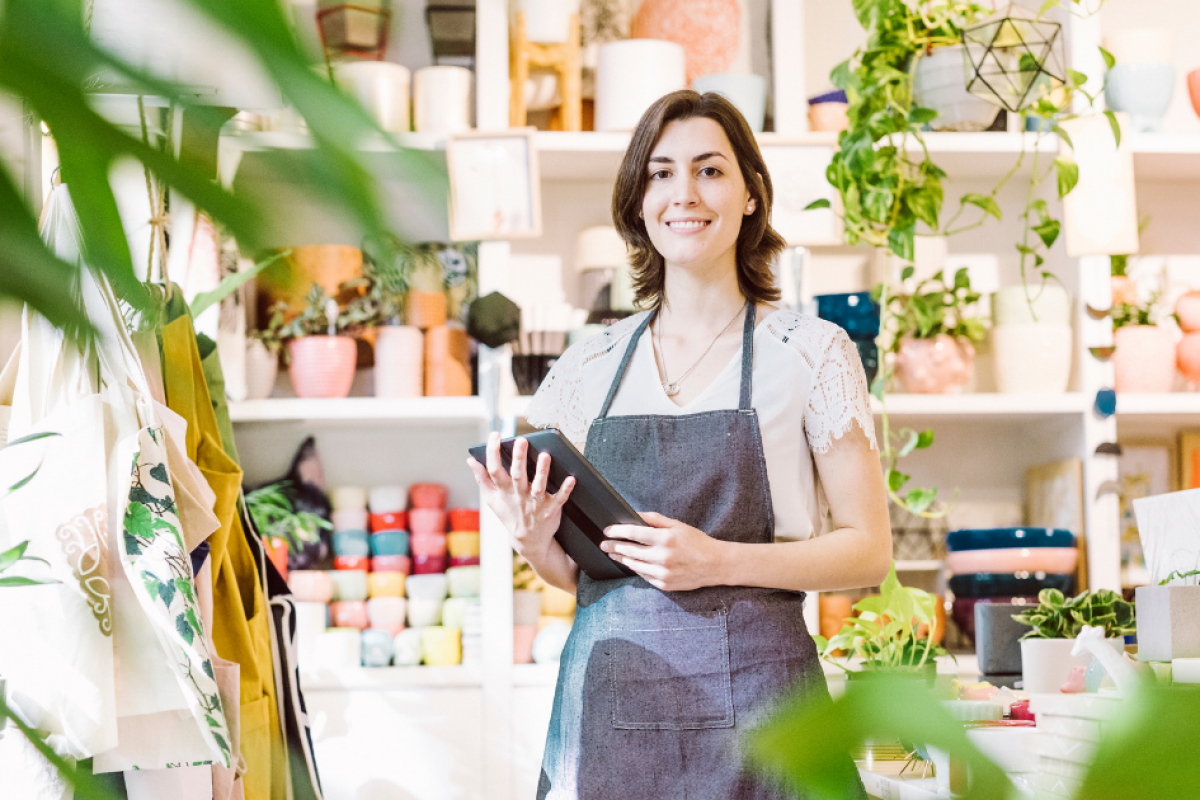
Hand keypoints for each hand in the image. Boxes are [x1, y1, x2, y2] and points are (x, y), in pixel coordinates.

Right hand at [466, 432, 574, 561]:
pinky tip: (571, 478)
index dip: (493, 452)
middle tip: (521, 440)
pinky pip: (559, 499)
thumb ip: (482, 479)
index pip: (494, 470)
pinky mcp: (551, 510)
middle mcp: (519, 496)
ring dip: (542, 471)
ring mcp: (535, 504)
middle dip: (519, 458)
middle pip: (518, 475)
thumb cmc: (509, 514)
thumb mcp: (492, 499)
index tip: (495, 435)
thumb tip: (470, 460)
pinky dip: (565, 489)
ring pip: (539, 486)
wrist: (527, 540)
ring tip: (545, 455)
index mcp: (504, 491)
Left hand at [601, 512, 726, 591]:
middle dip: (614, 546)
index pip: (633, 533)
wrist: (715, 564)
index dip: (617, 531)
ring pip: (634, 565)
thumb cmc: (696, 542)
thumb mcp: (677, 525)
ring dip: (621, 559)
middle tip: (604, 544)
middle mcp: (662, 557)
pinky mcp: (664, 585)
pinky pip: (644, 576)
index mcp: (665, 539)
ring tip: (613, 554)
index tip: (607, 531)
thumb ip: (654, 519)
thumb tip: (635, 514)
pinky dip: (636, 569)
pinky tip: (631, 563)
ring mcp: (663, 573)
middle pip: (629, 551)